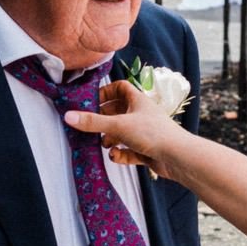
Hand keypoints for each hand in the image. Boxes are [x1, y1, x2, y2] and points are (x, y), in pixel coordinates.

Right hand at [65, 80, 185, 180]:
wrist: (177, 157)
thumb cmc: (152, 133)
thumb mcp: (118, 125)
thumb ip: (92, 122)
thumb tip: (68, 116)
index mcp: (138, 101)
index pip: (120, 88)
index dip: (105, 92)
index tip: (92, 102)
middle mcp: (142, 115)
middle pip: (118, 112)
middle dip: (104, 120)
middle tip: (92, 126)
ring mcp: (145, 133)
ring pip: (123, 133)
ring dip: (111, 138)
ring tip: (104, 143)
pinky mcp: (147, 150)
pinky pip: (129, 150)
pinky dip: (121, 153)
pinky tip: (116, 156)